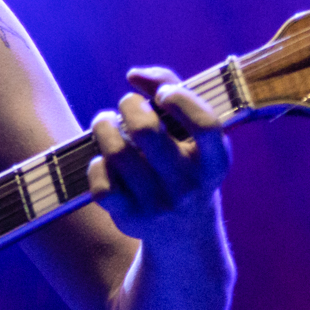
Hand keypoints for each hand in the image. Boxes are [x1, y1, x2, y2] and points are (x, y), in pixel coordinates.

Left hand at [87, 68, 230, 244]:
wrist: (185, 236)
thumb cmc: (185, 166)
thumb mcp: (193, 136)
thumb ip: (172, 89)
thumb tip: (134, 74)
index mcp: (213, 163)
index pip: (206, 125)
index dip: (181, 99)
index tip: (163, 94)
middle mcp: (189, 186)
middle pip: (145, 132)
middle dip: (129, 105)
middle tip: (128, 105)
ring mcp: (159, 205)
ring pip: (117, 153)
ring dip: (104, 127)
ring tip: (106, 122)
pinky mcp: (130, 219)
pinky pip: (101, 184)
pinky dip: (96, 164)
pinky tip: (104, 160)